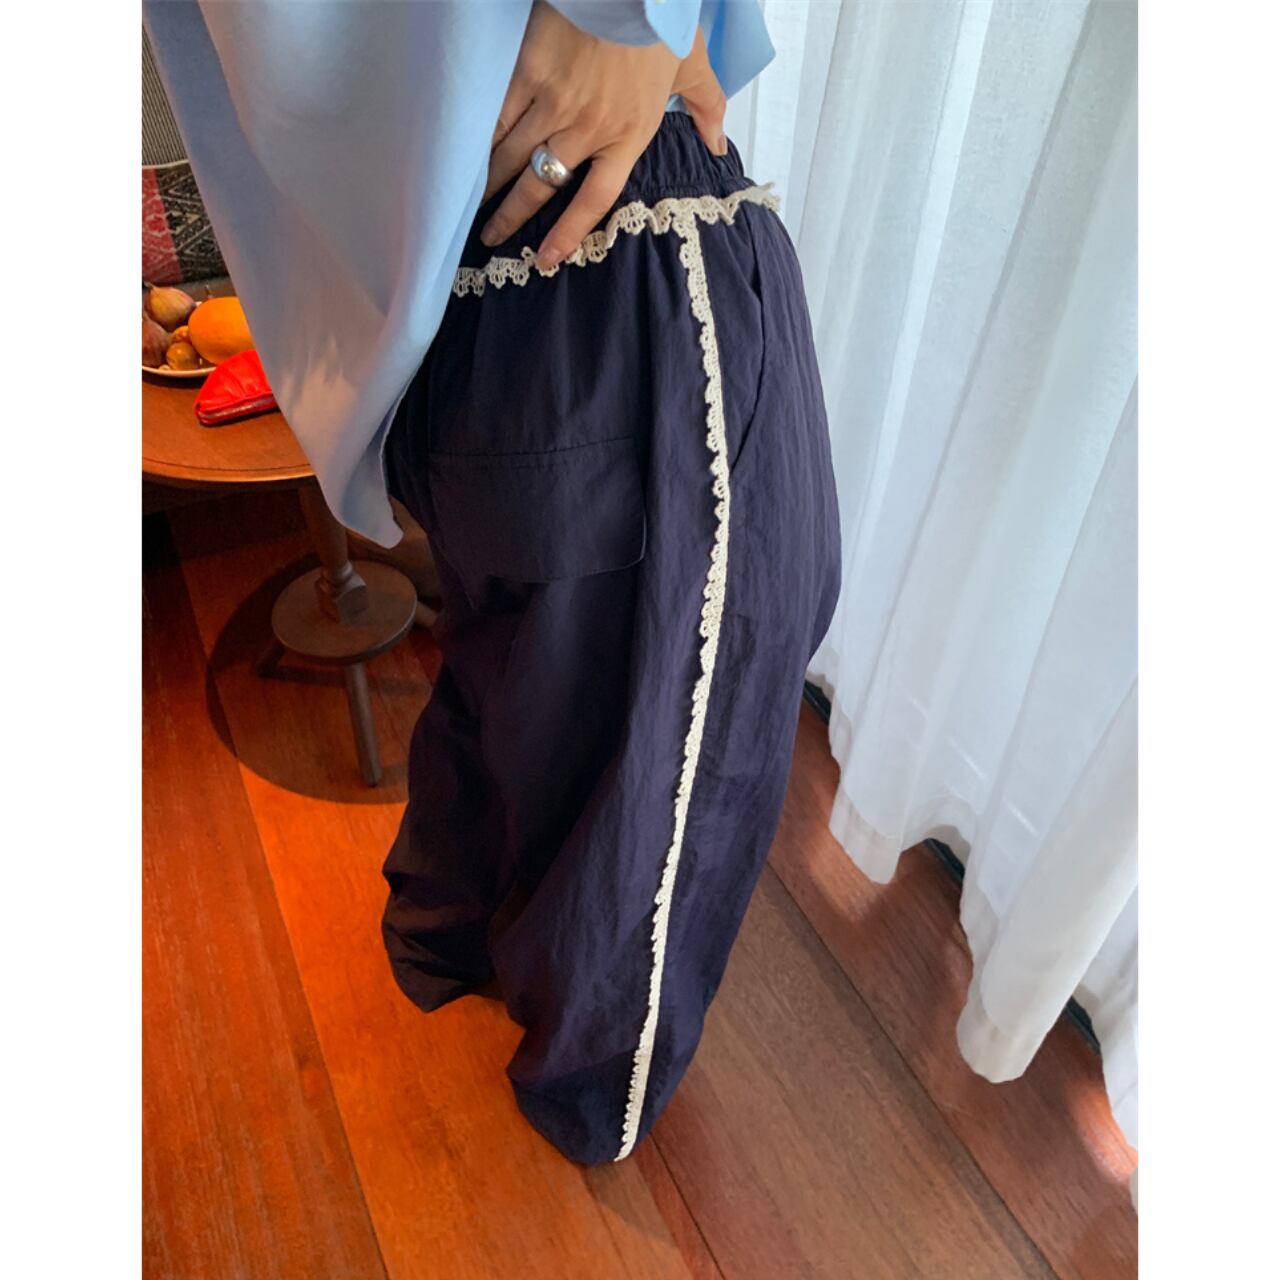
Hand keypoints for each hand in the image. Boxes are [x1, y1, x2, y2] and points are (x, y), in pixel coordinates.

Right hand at [481, 2, 726, 268]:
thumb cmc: (661, 18)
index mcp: (628, 134)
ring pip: (513, 156)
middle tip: (490, 237)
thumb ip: (708, 107)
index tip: (545, 258)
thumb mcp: (694, 64)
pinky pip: (498, 117)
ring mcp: (554, 102)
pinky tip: (465, 159)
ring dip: (489, 185)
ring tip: (472, 205)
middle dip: (510, 215)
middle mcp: (588, 128)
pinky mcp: (528, 72)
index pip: (593, 200)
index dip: (567, 233)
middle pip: (542, 185)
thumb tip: (718, 144)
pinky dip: (480, 141)